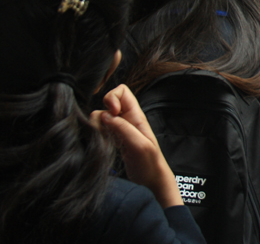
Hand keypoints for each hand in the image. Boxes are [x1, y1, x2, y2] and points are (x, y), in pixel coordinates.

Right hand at [90, 84, 181, 207]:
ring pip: (101, 116)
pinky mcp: (113, 139)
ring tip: (104, 139)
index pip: (122, 91)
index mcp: (136, 116)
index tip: (111, 113)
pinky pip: (100, 129)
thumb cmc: (149, 163)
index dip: (112, 97)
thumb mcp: (139, 145)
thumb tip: (105, 115)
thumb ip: (124, 129)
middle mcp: (127, 119)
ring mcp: (119, 129)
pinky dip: (96, 132)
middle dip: (101, 111)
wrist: (151, 179)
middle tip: (105, 129)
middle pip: (108, 102)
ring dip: (97, 124)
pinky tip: (101, 143)